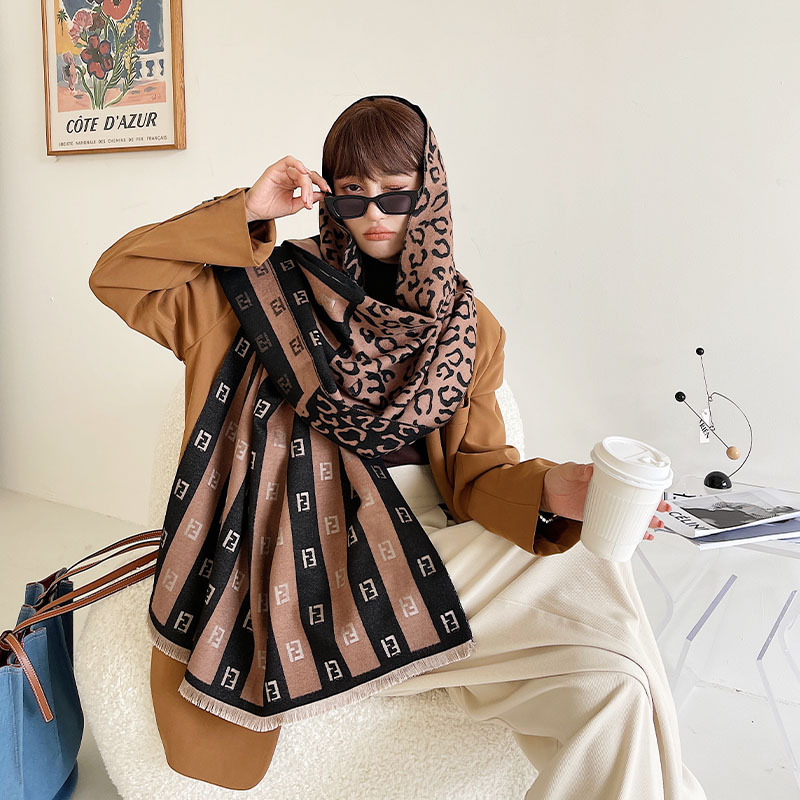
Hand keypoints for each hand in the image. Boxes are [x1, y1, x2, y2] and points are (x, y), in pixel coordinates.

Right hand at [244, 155, 331, 222]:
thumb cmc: (271, 207)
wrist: (255, 210)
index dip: (321, 184)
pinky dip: (298, 164)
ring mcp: (283, 171)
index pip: (312, 180)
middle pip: (308, 176)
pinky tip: (303, 172)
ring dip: (305, 185)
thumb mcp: (294, 206)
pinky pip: (289, 160)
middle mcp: (290, 176)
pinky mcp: (276, 168)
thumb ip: (307, 199)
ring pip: (301, 172)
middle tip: (309, 202)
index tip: (328, 192)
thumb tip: (321, 194)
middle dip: (313, 188)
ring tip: (304, 198)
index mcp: (295, 184)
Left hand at [541, 462, 671, 539]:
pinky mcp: (598, 517)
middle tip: (663, 509)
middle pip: (635, 498)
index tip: (656, 490)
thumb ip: (578, 471)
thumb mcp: (568, 471)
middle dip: (652, 505)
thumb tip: (589, 470)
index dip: (646, 485)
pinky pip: (617, 525)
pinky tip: (639, 537)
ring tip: (655, 526)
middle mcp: (608, 491)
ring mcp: (605, 505)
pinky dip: (628, 532)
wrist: (545, 494)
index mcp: (605, 477)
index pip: (631, 479)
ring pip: (630, 513)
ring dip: (644, 520)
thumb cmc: (557, 478)